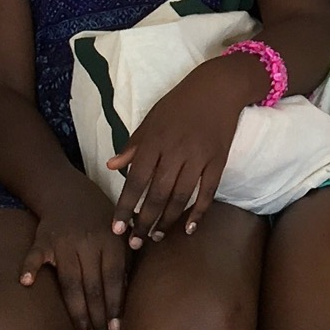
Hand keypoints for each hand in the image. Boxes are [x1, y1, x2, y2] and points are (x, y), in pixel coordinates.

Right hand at [20, 188, 131, 329]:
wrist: (68, 190)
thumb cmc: (99, 219)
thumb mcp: (118, 232)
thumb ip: (124, 260)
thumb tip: (129, 295)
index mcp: (111, 241)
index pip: (114, 279)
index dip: (116, 305)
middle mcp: (89, 243)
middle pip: (94, 286)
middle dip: (100, 318)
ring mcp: (64, 241)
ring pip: (71, 281)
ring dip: (78, 311)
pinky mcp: (43, 239)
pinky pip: (35, 255)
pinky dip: (29, 267)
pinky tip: (27, 283)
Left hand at [108, 53, 265, 240]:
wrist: (219, 86)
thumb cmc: (180, 102)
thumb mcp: (152, 118)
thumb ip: (133, 145)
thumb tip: (110, 165)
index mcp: (155, 140)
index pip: (136, 180)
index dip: (125, 207)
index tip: (117, 229)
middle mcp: (175, 151)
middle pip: (157, 194)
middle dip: (144, 222)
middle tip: (135, 242)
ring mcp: (199, 156)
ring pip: (181, 196)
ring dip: (167, 220)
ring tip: (156, 236)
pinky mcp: (218, 160)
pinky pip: (208, 191)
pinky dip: (199, 212)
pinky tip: (188, 228)